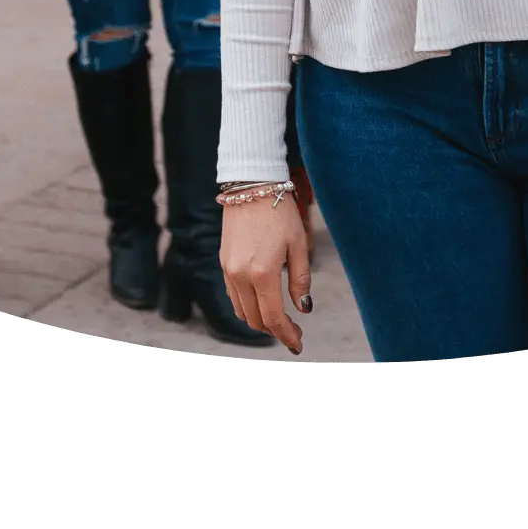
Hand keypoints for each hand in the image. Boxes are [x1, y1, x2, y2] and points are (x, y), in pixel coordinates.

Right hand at [219, 194, 311, 353]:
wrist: (251, 184)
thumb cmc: (280, 211)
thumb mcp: (299, 243)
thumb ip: (301, 279)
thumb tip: (304, 308)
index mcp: (263, 272)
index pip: (274, 318)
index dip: (287, 336)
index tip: (298, 344)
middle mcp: (241, 275)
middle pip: (256, 320)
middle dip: (275, 331)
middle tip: (293, 332)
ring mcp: (229, 270)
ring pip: (242, 311)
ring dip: (260, 321)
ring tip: (279, 319)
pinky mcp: (223, 262)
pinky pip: (233, 295)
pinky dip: (247, 306)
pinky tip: (262, 300)